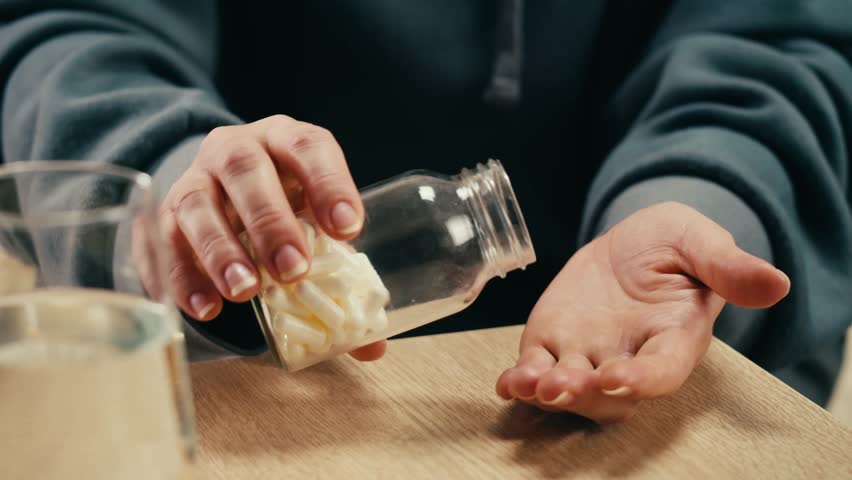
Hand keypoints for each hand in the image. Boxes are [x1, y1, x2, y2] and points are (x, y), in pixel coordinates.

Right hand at [159, 115, 385, 360]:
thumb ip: (344, 276)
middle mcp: (237, 149)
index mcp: (286, 141)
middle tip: (293, 270)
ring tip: (245, 292)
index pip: (308, 146)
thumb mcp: (315, 225)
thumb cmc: (284, 209)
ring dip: (222, 249)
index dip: (329, 184)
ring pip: (198, 202)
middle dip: (270, 220)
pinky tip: (207, 308)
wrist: (220, 194)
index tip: (348, 230)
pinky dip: (185, 277)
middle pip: (246, 169)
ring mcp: (195, 178)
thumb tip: (372, 346)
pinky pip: (165, 241)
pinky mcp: (164, 213)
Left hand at [496, 202, 789, 422]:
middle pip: (610, 394)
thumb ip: (728, 267)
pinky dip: (520, 379)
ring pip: (569, 388)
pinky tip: (506, 382)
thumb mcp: (701, 243)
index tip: (621, 378)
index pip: (662, 370)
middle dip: (585, 393)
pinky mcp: (552, 343)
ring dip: (546, 392)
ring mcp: (588, 354)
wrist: (632, 240)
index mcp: (673, 338)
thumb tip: (776, 282)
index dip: (643, 379)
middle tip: (561, 385)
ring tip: (526, 384)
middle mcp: (629, 357)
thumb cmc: (674, 244)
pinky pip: (535, 369)